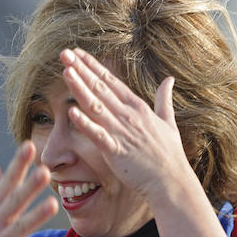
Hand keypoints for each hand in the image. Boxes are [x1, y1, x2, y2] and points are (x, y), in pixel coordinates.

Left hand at [59, 48, 196, 202]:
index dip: (93, 67)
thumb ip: (164, 100)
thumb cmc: (170, 155)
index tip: (78, 54)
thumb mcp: (168, 122)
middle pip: (100, 88)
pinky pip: (98, 135)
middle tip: (65, 54)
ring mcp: (122, 133)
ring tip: (66, 71)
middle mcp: (129, 116)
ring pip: (96, 106)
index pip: (111, 82)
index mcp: (138, 108)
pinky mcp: (116, 151)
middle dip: (82, 70)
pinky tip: (71, 111)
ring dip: (80, 88)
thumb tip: (169, 79)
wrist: (172, 182)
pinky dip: (85, 123)